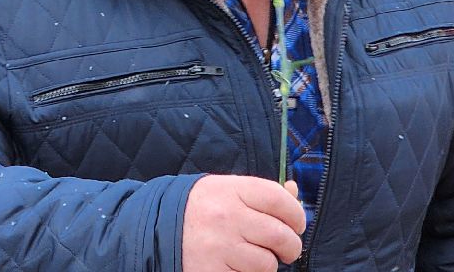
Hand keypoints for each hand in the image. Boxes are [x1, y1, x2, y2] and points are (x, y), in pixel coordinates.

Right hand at [180, 175, 305, 271]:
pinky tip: (238, 266)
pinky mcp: (213, 271)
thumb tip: (294, 193)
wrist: (157, 228)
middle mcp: (226, 216)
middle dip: (291, 246)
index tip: (297, 224)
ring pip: (268, 263)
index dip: (296, 214)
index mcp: (231, 190)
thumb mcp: (225, 189)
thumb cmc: (201, 208)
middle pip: (280, 235)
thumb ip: (260, 192)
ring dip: (268, 264)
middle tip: (285, 249)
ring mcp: (219, 247)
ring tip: (255, 257)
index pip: (278, 200)